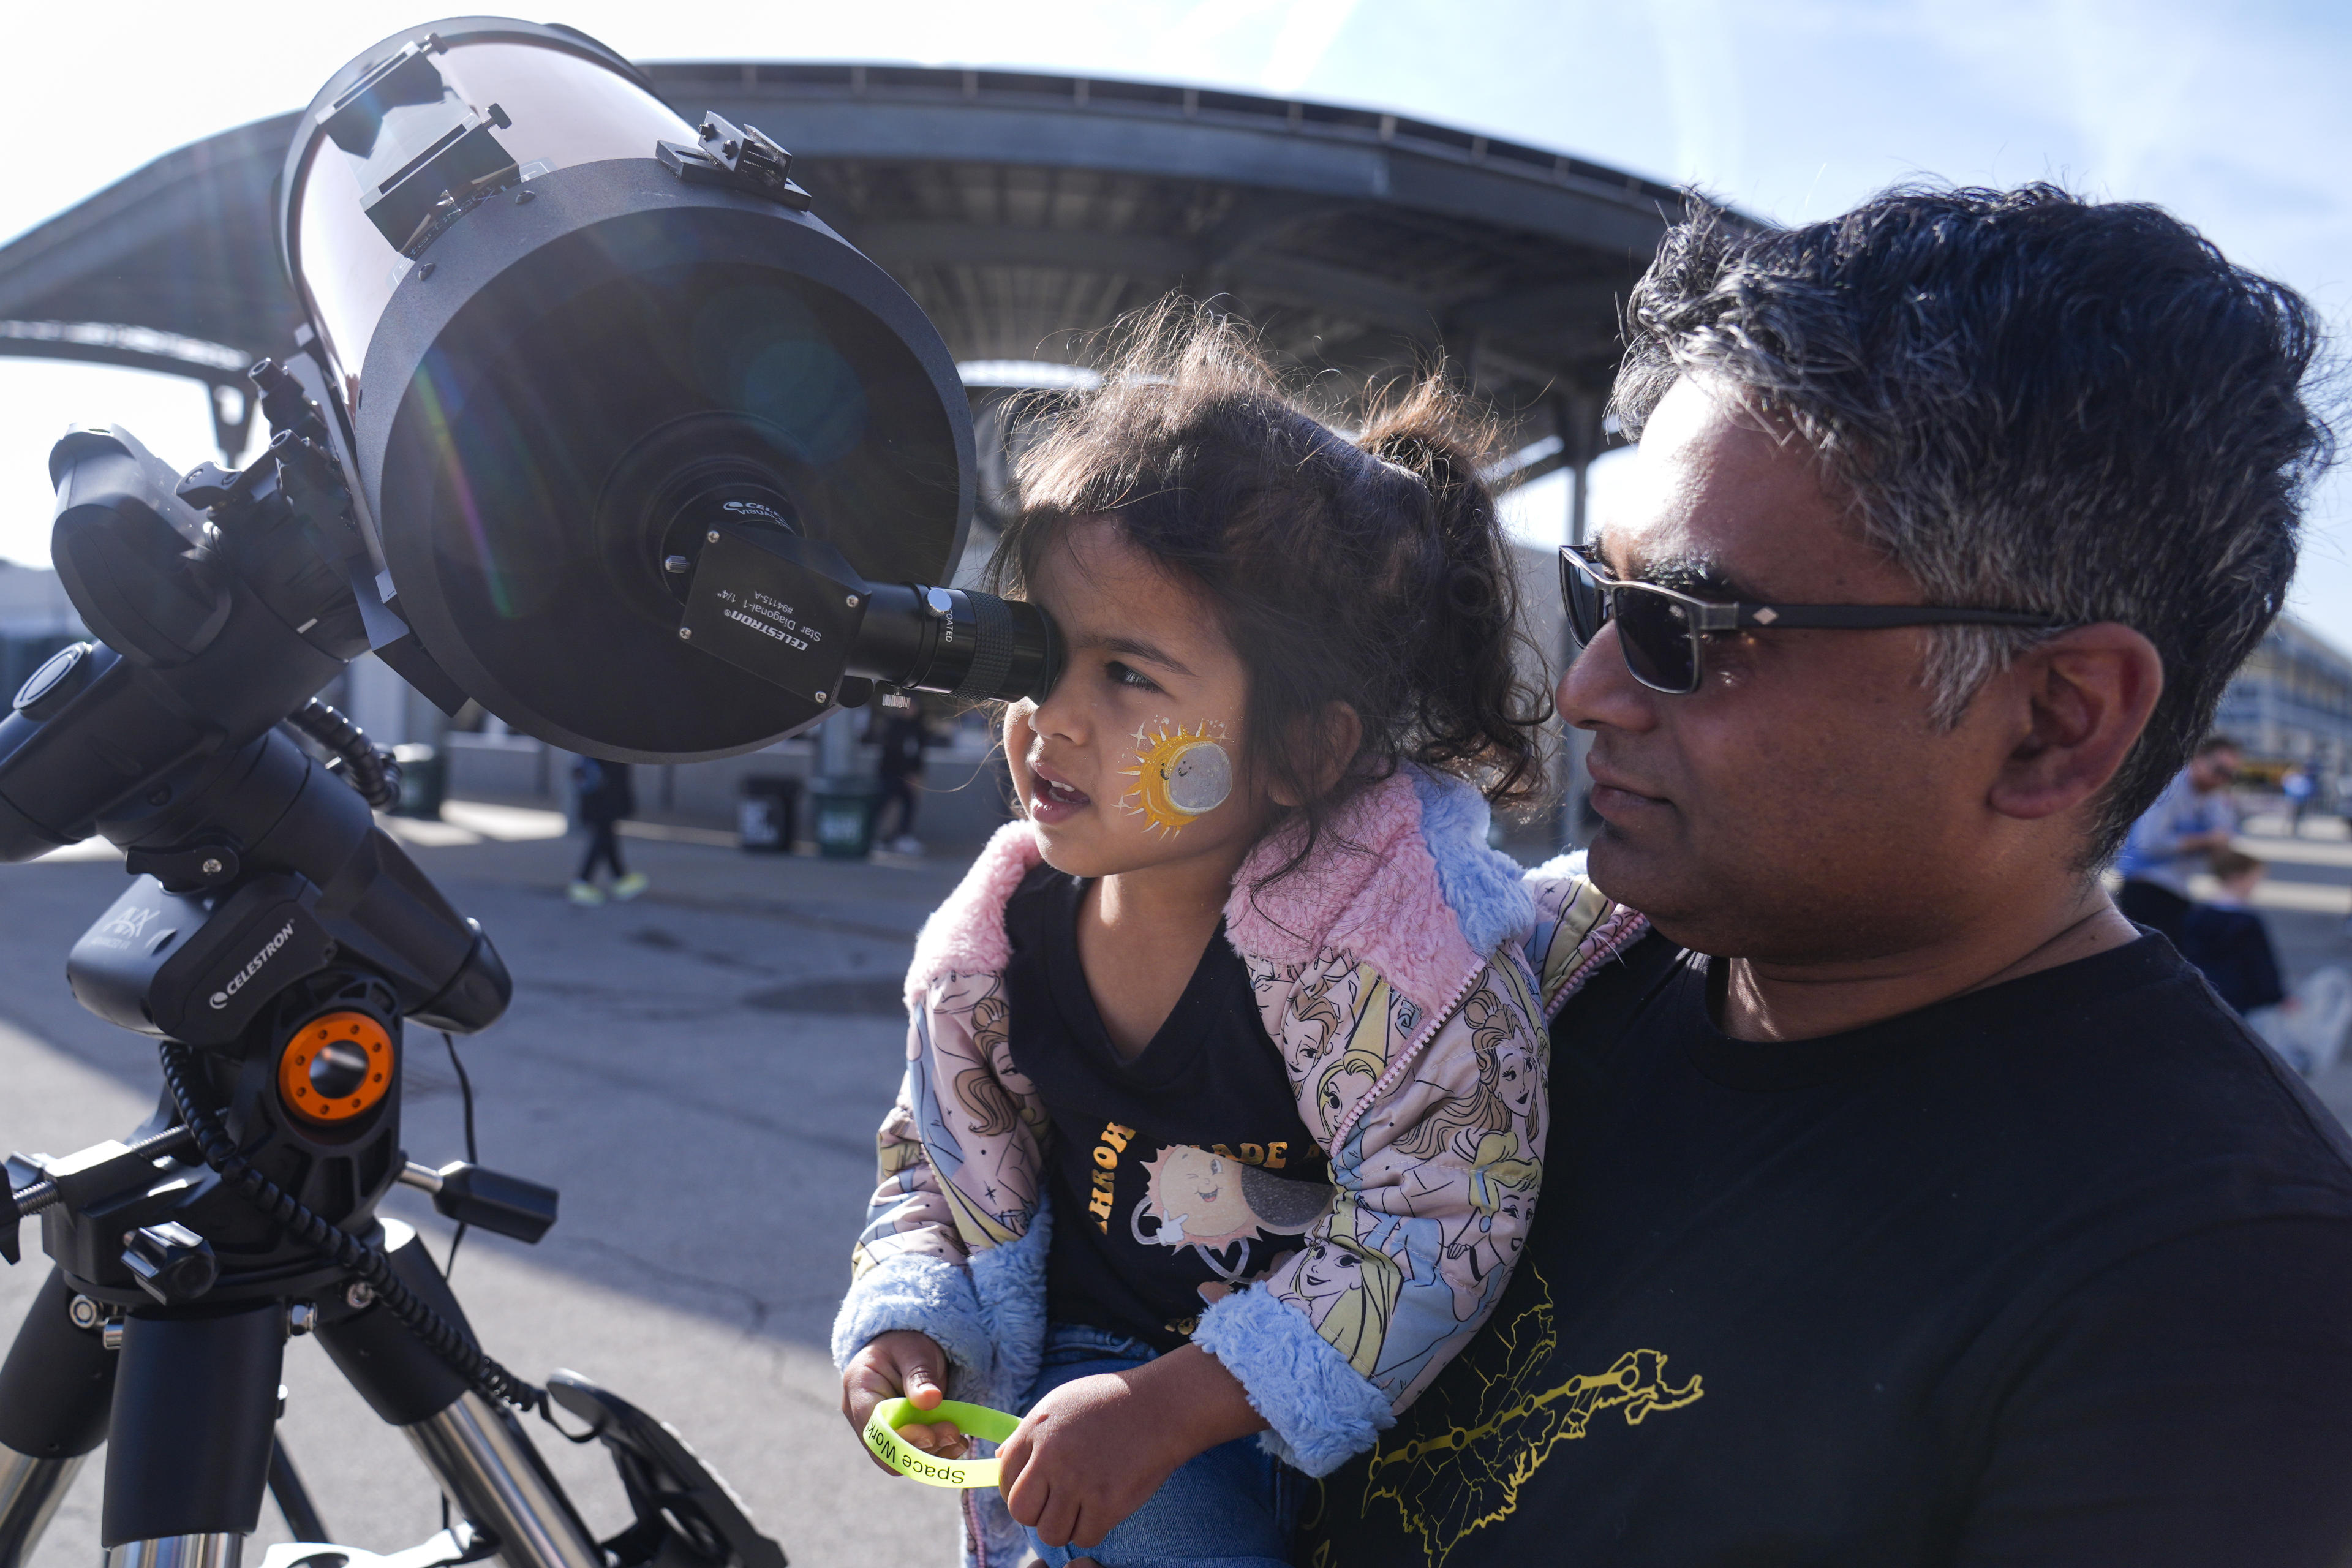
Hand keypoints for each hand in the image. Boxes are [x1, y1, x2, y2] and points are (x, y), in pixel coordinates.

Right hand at [840, 1330, 964, 1473]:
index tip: (932, 1434)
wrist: (906, 1346)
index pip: (873, 1428)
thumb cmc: (907, 1343)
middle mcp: (861, 1415)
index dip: (902, 1438)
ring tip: (959, 1439)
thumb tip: (931, 1400)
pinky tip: (957, 1443)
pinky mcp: (896, 1435)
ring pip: (900, 1457)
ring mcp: (877, 1428)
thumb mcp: (915, 1351)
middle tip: (953, 1434)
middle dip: (921, 1448)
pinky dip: (935, 1452)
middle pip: (885, 1449)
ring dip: (932, 1453)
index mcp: (859, 1389)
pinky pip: (912, 1454)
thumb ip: (920, 1375)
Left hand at [997, 1345, 1266, 1550]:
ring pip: (1051, 1533)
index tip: (1036, 1491)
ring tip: (1081, 1507)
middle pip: (1021, 1512)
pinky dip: (1092, 1530)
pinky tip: (1103, 1509)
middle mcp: (1052, 1458)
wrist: (1161, 1405)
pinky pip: (1085, 1537)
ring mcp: (1079, 1483)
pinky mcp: (1107, 1503)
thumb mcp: (1061, 1402)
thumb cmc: (1111, 1401)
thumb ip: (1028, 1432)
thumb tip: (999, 1460)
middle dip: (1036, 1513)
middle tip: (1056, 1504)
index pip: (1005, 1478)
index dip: (1018, 1489)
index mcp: (1036, 1430)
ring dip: (1064, 1526)